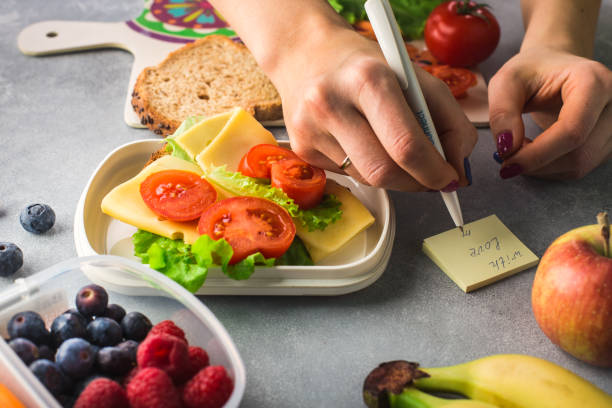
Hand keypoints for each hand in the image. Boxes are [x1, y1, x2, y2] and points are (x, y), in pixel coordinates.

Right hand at [268, 27, 476, 190]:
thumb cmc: (367, 66)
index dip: (434, 171)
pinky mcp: (301, 149)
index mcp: (367, 79)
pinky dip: (367, 170)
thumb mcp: (416, 78)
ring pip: (367, 180)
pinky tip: (364, 145)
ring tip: (398, 156)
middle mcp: (331, 104)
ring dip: (394, 179)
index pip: (406, 145)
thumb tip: (459, 171)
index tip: (449, 178)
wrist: (307, 55)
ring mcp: (310, 129)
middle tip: (431, 179)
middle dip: (416, 183)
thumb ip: (450, 121)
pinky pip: (348, 176)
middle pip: (384, 172)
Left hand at [488, 47, 611, 178]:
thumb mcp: (506, 82)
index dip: (538, 153)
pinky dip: (550, 167)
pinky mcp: (607, 141)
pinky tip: (534, 152)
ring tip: (519, 148)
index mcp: (594, 81)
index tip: (506, 162)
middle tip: (506, 156)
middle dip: (537, 162)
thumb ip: (502, 113)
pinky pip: (579, 167)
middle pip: (579, 153)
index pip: (572, 130)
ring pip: (580, 165)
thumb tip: (507, 148)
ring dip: (542, 167)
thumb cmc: (530, 71)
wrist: (553, 65)